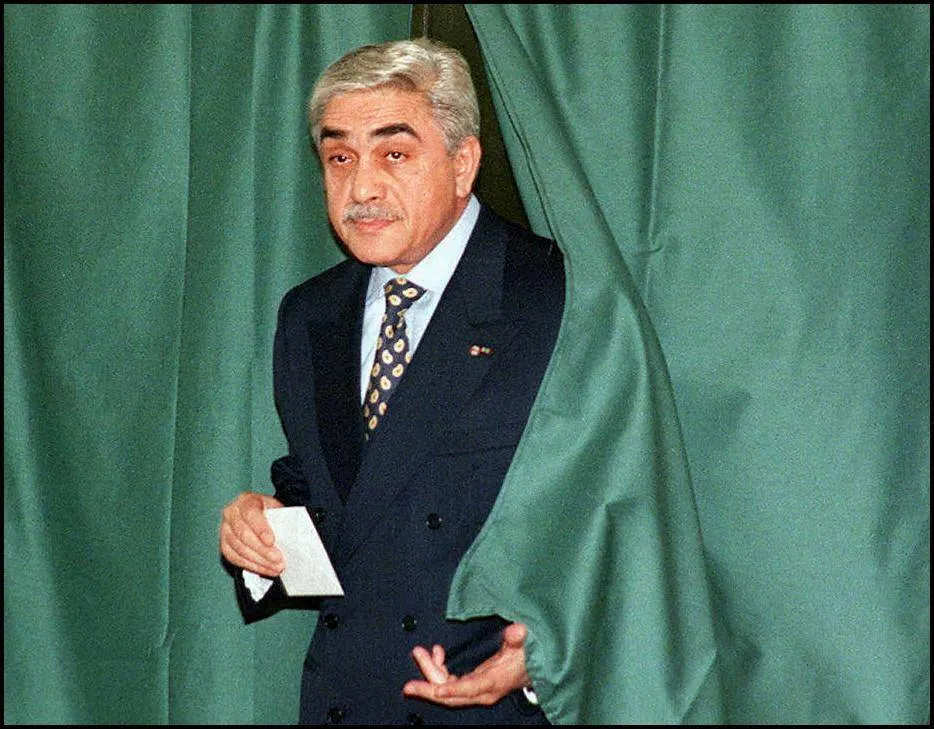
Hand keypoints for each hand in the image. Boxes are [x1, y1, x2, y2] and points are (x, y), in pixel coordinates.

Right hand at [219, 492, 284, 575]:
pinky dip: (252, 566)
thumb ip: (280, 518)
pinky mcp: (224, 545)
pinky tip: (265, 569)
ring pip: (239, 549)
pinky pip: (235, 558)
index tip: (271, 541)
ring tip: (275, 567)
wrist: (258, 514)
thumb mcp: (276, 508)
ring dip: (259, 561)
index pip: (251, 514)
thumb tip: (291, 533)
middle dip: (262, 550)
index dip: (261, 529)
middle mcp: (231, 513)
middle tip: (278, 559)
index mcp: (246, 500)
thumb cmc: (268, 512)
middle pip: (243, 534)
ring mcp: (225, 530)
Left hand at [402, 622, 530, 707]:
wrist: (531, 672)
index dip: (452, 690)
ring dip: (431, 672)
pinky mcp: (470, 686)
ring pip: (446, 689)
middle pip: (450, 696)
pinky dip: (439, 670)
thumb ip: (518, 638)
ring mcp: (474, 691)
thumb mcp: (524, 646)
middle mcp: (481, 692)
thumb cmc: (526, 658)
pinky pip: (449, 683)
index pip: (469, 688)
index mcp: (492, 683)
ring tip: (420, 652)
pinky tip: (436, 655)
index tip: (435, 690)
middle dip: (428, 689)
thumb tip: (516, 630)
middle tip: (408, 685)